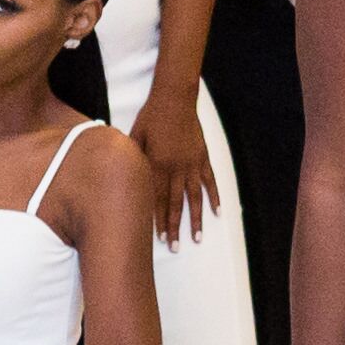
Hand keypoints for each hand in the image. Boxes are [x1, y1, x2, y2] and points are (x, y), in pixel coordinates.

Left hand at [135, 97, 220, 239]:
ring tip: (197, 238)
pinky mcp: (203, 157)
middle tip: (176, 247)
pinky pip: (210, 181)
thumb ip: (134, 159)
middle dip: (175, 227)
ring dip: (195, 219)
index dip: (158, 220)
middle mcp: (175, 169)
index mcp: (157, 166)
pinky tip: (217, 212)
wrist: (175, 98)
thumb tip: (127, 177)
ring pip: (194, 198)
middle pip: (175, 204)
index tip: (159, 239)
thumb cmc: (152, 115)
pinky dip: (215, 197)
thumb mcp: (135, 136)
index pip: (157, 199)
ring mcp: (192, 164)